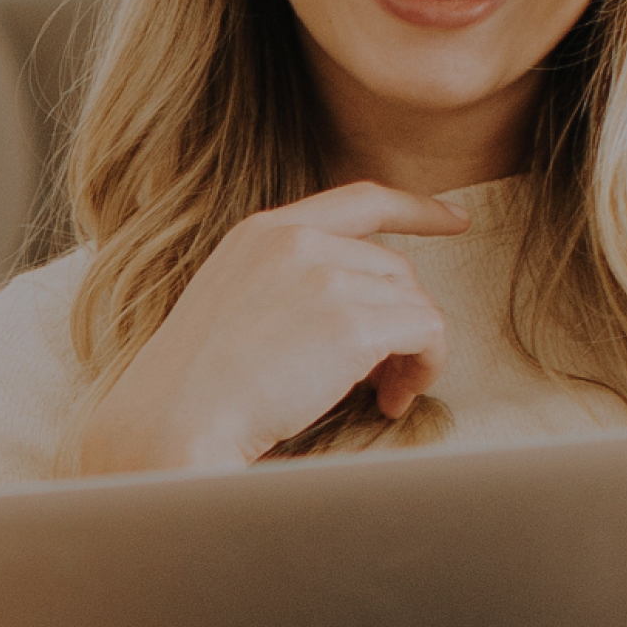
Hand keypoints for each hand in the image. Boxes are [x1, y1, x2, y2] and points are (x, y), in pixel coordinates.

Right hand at [74, 182, 468, 476]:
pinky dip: (425, 370)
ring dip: (411, 353)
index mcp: (263, 232)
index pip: (359, 200)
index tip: (455, 219)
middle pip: (394, 268)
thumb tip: (361, 307)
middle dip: (401, 321)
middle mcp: (297, 242)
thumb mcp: (232, 305)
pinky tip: (391, 403)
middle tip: (385, 380)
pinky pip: (428, 333)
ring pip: (415, 302)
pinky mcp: (351, 325)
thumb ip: (287, 286)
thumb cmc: (195, 390)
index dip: (415, 208)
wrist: (171, 426)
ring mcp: (324, 279)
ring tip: (384, 395)